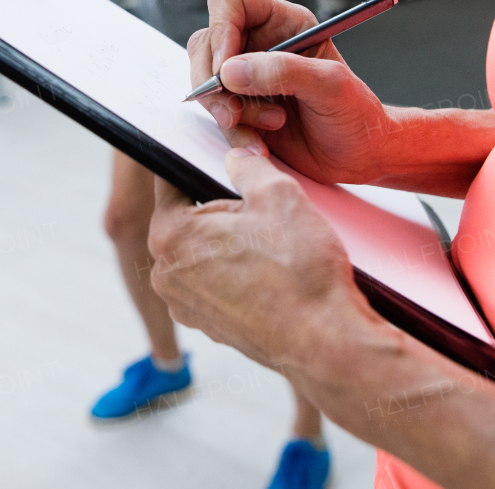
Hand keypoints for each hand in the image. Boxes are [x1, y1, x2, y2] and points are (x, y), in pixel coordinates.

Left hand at [148, 129, 384, 368]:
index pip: (169, 179)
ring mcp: (185, 305)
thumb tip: (236, 152)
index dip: (199, 164)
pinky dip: (238, 273)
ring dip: (229, 242)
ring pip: (202, 252)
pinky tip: (271, 274)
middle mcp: (166, 274)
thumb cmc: (301, 272)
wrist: (328, 342)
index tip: (221, 161)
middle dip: (218, 208)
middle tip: (260, 210)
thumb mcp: (278, 195)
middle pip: (186, 218)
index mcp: (170, 235)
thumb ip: (246, 164)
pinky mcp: (208, 326)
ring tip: (270, 245)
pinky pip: (216, 283)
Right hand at [188, 0, 391, 184]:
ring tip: (270, 125)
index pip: (231, 3)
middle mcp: (259, 46)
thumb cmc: (356, 113)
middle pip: (206, 44)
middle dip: (215, 81)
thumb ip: (283, 71)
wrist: (359, 156)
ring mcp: (246, 79)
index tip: (226, 67)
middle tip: (235, 110)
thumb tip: (230, 71)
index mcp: (283, 23)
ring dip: (229, 110)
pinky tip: (261, 142)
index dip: (221, 29)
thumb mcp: (331, 85)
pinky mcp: (241, 110)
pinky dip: (233, 133)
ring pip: (206, 82)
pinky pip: (215, 115)